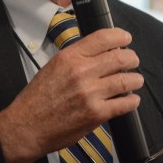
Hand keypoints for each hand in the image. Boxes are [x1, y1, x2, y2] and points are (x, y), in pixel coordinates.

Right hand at [0, 28, 143, 162]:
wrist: (26, 126)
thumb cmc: (36, 99)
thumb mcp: (53, 66)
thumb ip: (76, 57)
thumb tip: (98, 50)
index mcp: (70, 57)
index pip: (103, 38)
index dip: (120, 36)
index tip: (126, 38)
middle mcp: (82, 72)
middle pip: (120, 57)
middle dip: (132, 58)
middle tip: (133, 60)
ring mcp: (90, 93)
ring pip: (126, 80)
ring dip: (136, 79)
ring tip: (136, 80)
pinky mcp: (96, 114)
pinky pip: (124, 104)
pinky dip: (132, 101)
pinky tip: (131, 99)